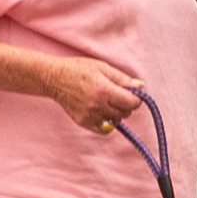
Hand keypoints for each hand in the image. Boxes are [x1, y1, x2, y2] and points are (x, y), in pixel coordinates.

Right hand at [0, 43, 140, 134]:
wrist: (54, 79)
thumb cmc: (79, 69)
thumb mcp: (103, 67)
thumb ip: (123, 79)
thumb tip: (141, 86)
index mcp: (105, 90)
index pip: (132, 102)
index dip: (136, 99)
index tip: (133, 94)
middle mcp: (98, 105)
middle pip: (126, 113)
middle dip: (126, 105)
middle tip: (118, 96)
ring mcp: (90, 116)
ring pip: (116, 121)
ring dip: (117, 113)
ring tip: (108, 102)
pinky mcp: (83, 122)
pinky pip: (104, 130)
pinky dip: (107, 123)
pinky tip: (102, 112)